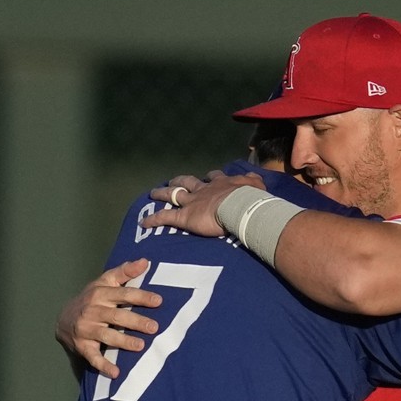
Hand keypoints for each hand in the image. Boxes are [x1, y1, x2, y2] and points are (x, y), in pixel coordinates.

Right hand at [56, 258, 162, 379]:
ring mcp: (86, 329)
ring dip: (123, 342)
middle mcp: (92, 311)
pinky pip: (93, 357)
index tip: (158, 301)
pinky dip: (104, 365)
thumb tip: (145, 262)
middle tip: (154, 327)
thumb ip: (124, 272)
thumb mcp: (104, 282)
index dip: (140, 297)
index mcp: (100, 294)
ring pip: (106, 336)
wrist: (62, 317)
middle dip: (135, 322)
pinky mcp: (82, 346)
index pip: (123, 294)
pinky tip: (116, 373)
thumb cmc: (91, 298)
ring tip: (140, 346)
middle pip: (116, 316)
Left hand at [141, 170, 266, 235]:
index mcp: (222, 183)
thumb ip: (254, 182)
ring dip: (162, 194)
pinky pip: (166, 217)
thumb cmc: (250, 199)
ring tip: (153, 193)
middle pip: (188, 181)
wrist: (240, 206)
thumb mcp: (256, 186)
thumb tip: (256, 178)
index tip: (207, 177)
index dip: (209, 177)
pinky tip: (144, 223)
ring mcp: (192, 202)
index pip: (213, 177)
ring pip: (173, 195)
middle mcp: (204, 190)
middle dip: (180, 181)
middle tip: (174, 181)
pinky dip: (154, 219)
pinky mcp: (185, 217)